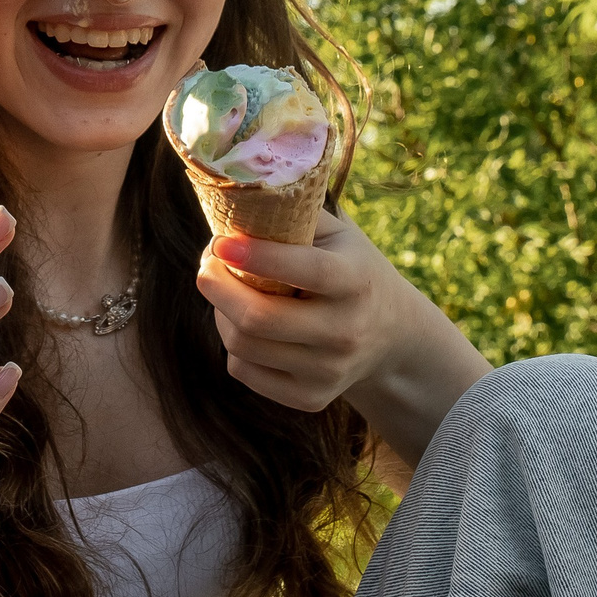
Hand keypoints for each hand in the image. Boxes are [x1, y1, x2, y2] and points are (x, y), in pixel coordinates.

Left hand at [194, 210, 491, 471]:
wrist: (391, 334)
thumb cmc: (350, 268)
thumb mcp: (338, 235)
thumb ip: (293, 215)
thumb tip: (233, 197)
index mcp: (356, 280)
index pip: (305, 271)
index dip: (258, 257)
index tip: (220, 243)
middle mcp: (346, 331)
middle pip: (259, 318)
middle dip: (217, 288)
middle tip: (206, 266)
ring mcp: (330, 372)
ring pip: (243, 346)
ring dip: (220, 314)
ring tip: (226, 292)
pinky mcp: (311, 399)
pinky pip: (244, 372)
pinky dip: (232, 345)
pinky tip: (244, 325)